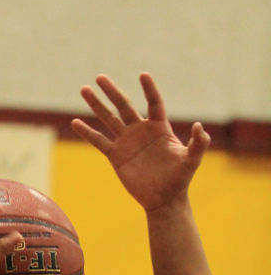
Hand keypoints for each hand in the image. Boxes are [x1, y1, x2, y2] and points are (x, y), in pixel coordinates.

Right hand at [71, 73, 209, 212]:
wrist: (163, 199)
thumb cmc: (180, 179)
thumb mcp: (192, 160)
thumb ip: (198, 143)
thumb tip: (198, 127)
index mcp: (159, 127)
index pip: (154, 103)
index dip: (149, 89)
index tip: (143, 75)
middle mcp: (141, 130)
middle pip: (124, 105)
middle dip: (112, 91)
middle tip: (99, 77)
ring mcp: (127, 142)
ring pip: (109, 119)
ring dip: (96, 105)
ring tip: (84, 90)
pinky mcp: (116, 156)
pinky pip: (99, 141)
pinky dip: (87, 132)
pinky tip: (75, 122)